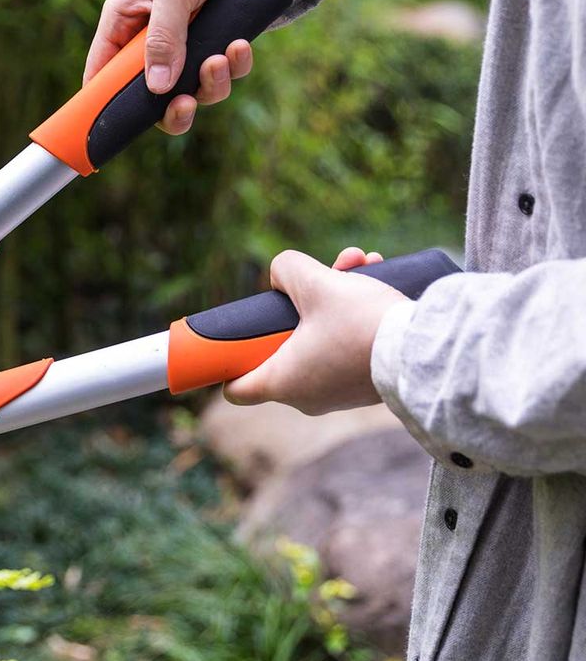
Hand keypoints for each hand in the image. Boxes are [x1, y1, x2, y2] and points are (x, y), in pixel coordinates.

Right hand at [84, 0, 252, 135]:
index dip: (101, 105)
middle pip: (148, 97)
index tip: (110, 130)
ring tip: (221, 59)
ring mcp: (185, 45)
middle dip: (169, 108)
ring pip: (189, 90)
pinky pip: (222, 73)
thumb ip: (163, 36)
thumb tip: (156, 89)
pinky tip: (240, 45)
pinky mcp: (215, 43)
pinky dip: (233, 68)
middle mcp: (150, 40)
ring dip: (208, 86)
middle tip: (185, 105)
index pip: (101, 74)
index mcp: (124, 21)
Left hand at [223, 247, 406, 414]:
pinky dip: (355, 316)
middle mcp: (308, 397)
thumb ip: (286, 271)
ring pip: (320, 338)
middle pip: (282, 348)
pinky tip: (374, 275)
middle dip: (298, 306)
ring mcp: (339, 395)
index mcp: (283, 383)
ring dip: (333, 299)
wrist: (428, 349)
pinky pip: (348, 347)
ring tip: (358, 262)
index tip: (237, 339)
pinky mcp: (367, 385)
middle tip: (317, 278)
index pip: (237, 388)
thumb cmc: (363, 323)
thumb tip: (281, 277)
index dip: (231, 362)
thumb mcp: (316, 283)